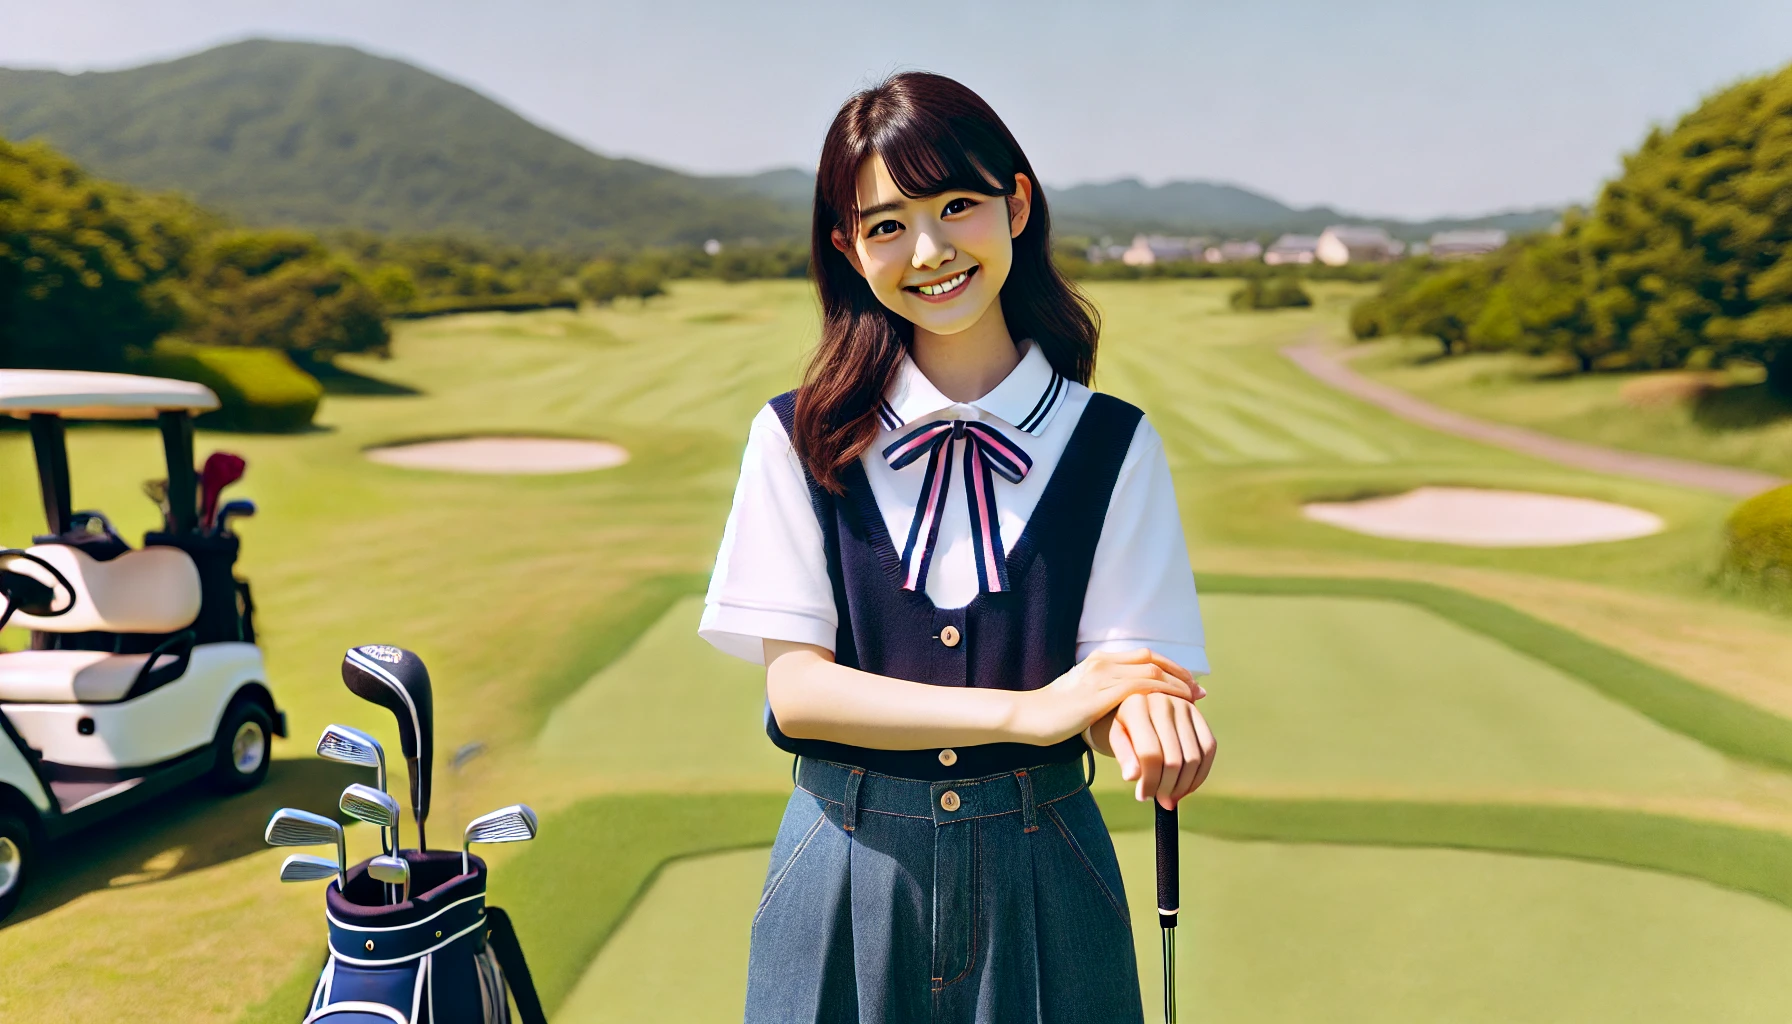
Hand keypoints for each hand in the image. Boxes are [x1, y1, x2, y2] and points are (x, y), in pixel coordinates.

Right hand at [1022, 648, 1201, 744]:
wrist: (1027, 717)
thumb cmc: (1052, 714)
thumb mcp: (1080, 697)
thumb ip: (1101, 693)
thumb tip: (1119, 704)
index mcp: (1099, 660)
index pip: (1143, 656)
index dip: (1169, 667)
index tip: (1187, 682)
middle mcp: (1103, 662)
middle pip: (1152, 659)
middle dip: (1179, 673)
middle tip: (1198, 690)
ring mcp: (1101, 676)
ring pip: (1151, 671)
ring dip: (1177, 684)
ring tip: (1194, 698)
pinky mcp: (1101, 695)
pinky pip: (1141, 689)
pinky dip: (1164, 693)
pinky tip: (1177, 705)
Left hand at [1091, 692, 1215, 808]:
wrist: (1141, 704)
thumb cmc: (1125, 725)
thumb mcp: (1116, 737)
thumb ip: (1124, 757)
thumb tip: (1132, 777)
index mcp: (1136, 706)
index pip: (1149, 754)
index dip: (1149, 781)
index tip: (1143, 797)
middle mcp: (1163, 702)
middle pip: (1173, 759)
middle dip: (1167, 787)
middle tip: (1161, 800)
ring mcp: (1184, 706)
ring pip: (1194, 758)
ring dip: (1184, 785)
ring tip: (1172, 796)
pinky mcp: (1199, 714)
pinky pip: (1208, 749)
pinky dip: (1201, 774)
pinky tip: (1188, 787)